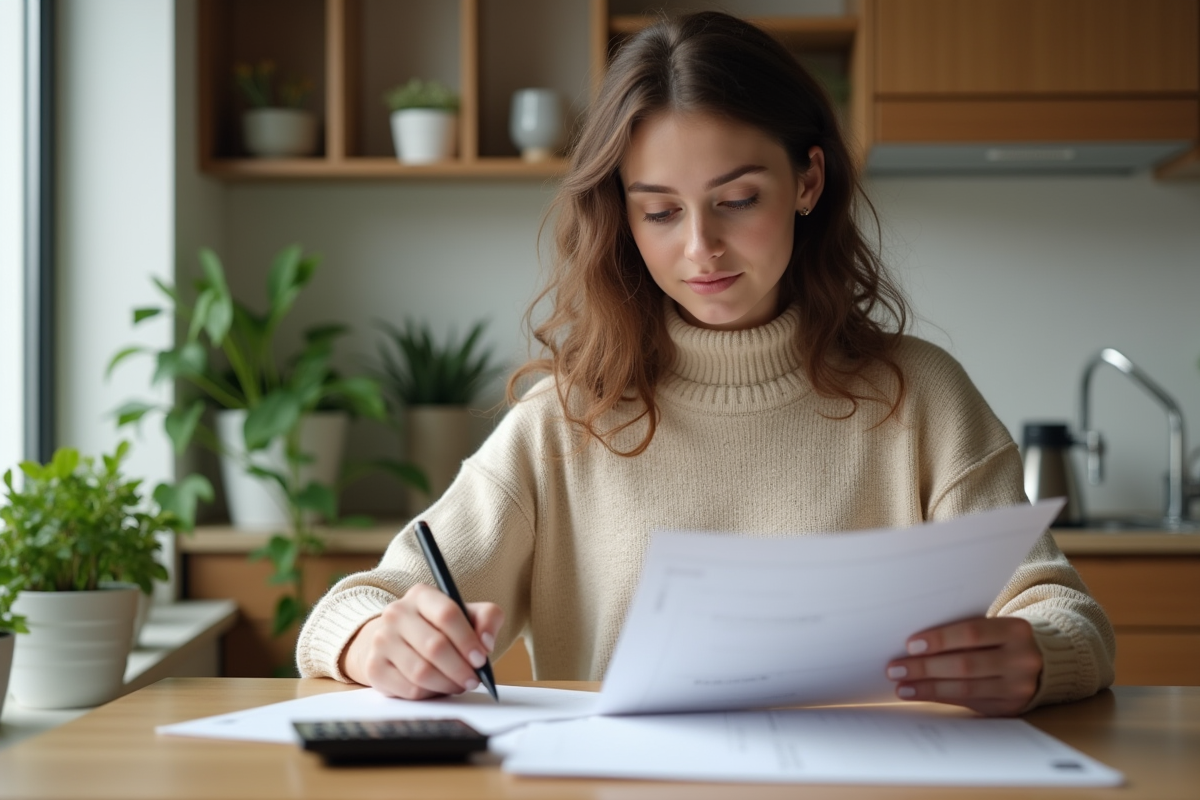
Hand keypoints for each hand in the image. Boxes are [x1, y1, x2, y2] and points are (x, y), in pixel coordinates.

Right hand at [340, 583, 504, 699]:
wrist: (394, 640)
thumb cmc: (438, 628)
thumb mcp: (465, 615)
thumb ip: (486, 618)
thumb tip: (486, 642)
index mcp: (421, 595)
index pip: (447, 613)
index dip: (467, 640)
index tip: (481, 658)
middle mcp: (396, 613)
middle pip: (434, 646)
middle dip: (460, 668)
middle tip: (474, 680)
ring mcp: (381, 640)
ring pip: (421, 672)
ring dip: (447, 684)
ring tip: (458, 685)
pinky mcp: (374, 667)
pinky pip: (409, 689)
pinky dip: (429, 694)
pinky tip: (436, 688)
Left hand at [885, 616, 1041, 716]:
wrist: (1039, 662)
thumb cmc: (999, 638)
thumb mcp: (991, 627)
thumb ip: (962, 632)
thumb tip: (912, 644)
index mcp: (1016, 630)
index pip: (972, 633)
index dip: (940, 639)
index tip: (910, 645)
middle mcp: (1023, 660)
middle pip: (966, 664)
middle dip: (926, 668)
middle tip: (895, 669)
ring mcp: (1019, 687)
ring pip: (966, 688)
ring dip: (928, 688)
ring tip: (902, 687)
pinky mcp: (1011, 707)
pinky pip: (970, 703)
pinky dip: (941, 699)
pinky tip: (920, 695)